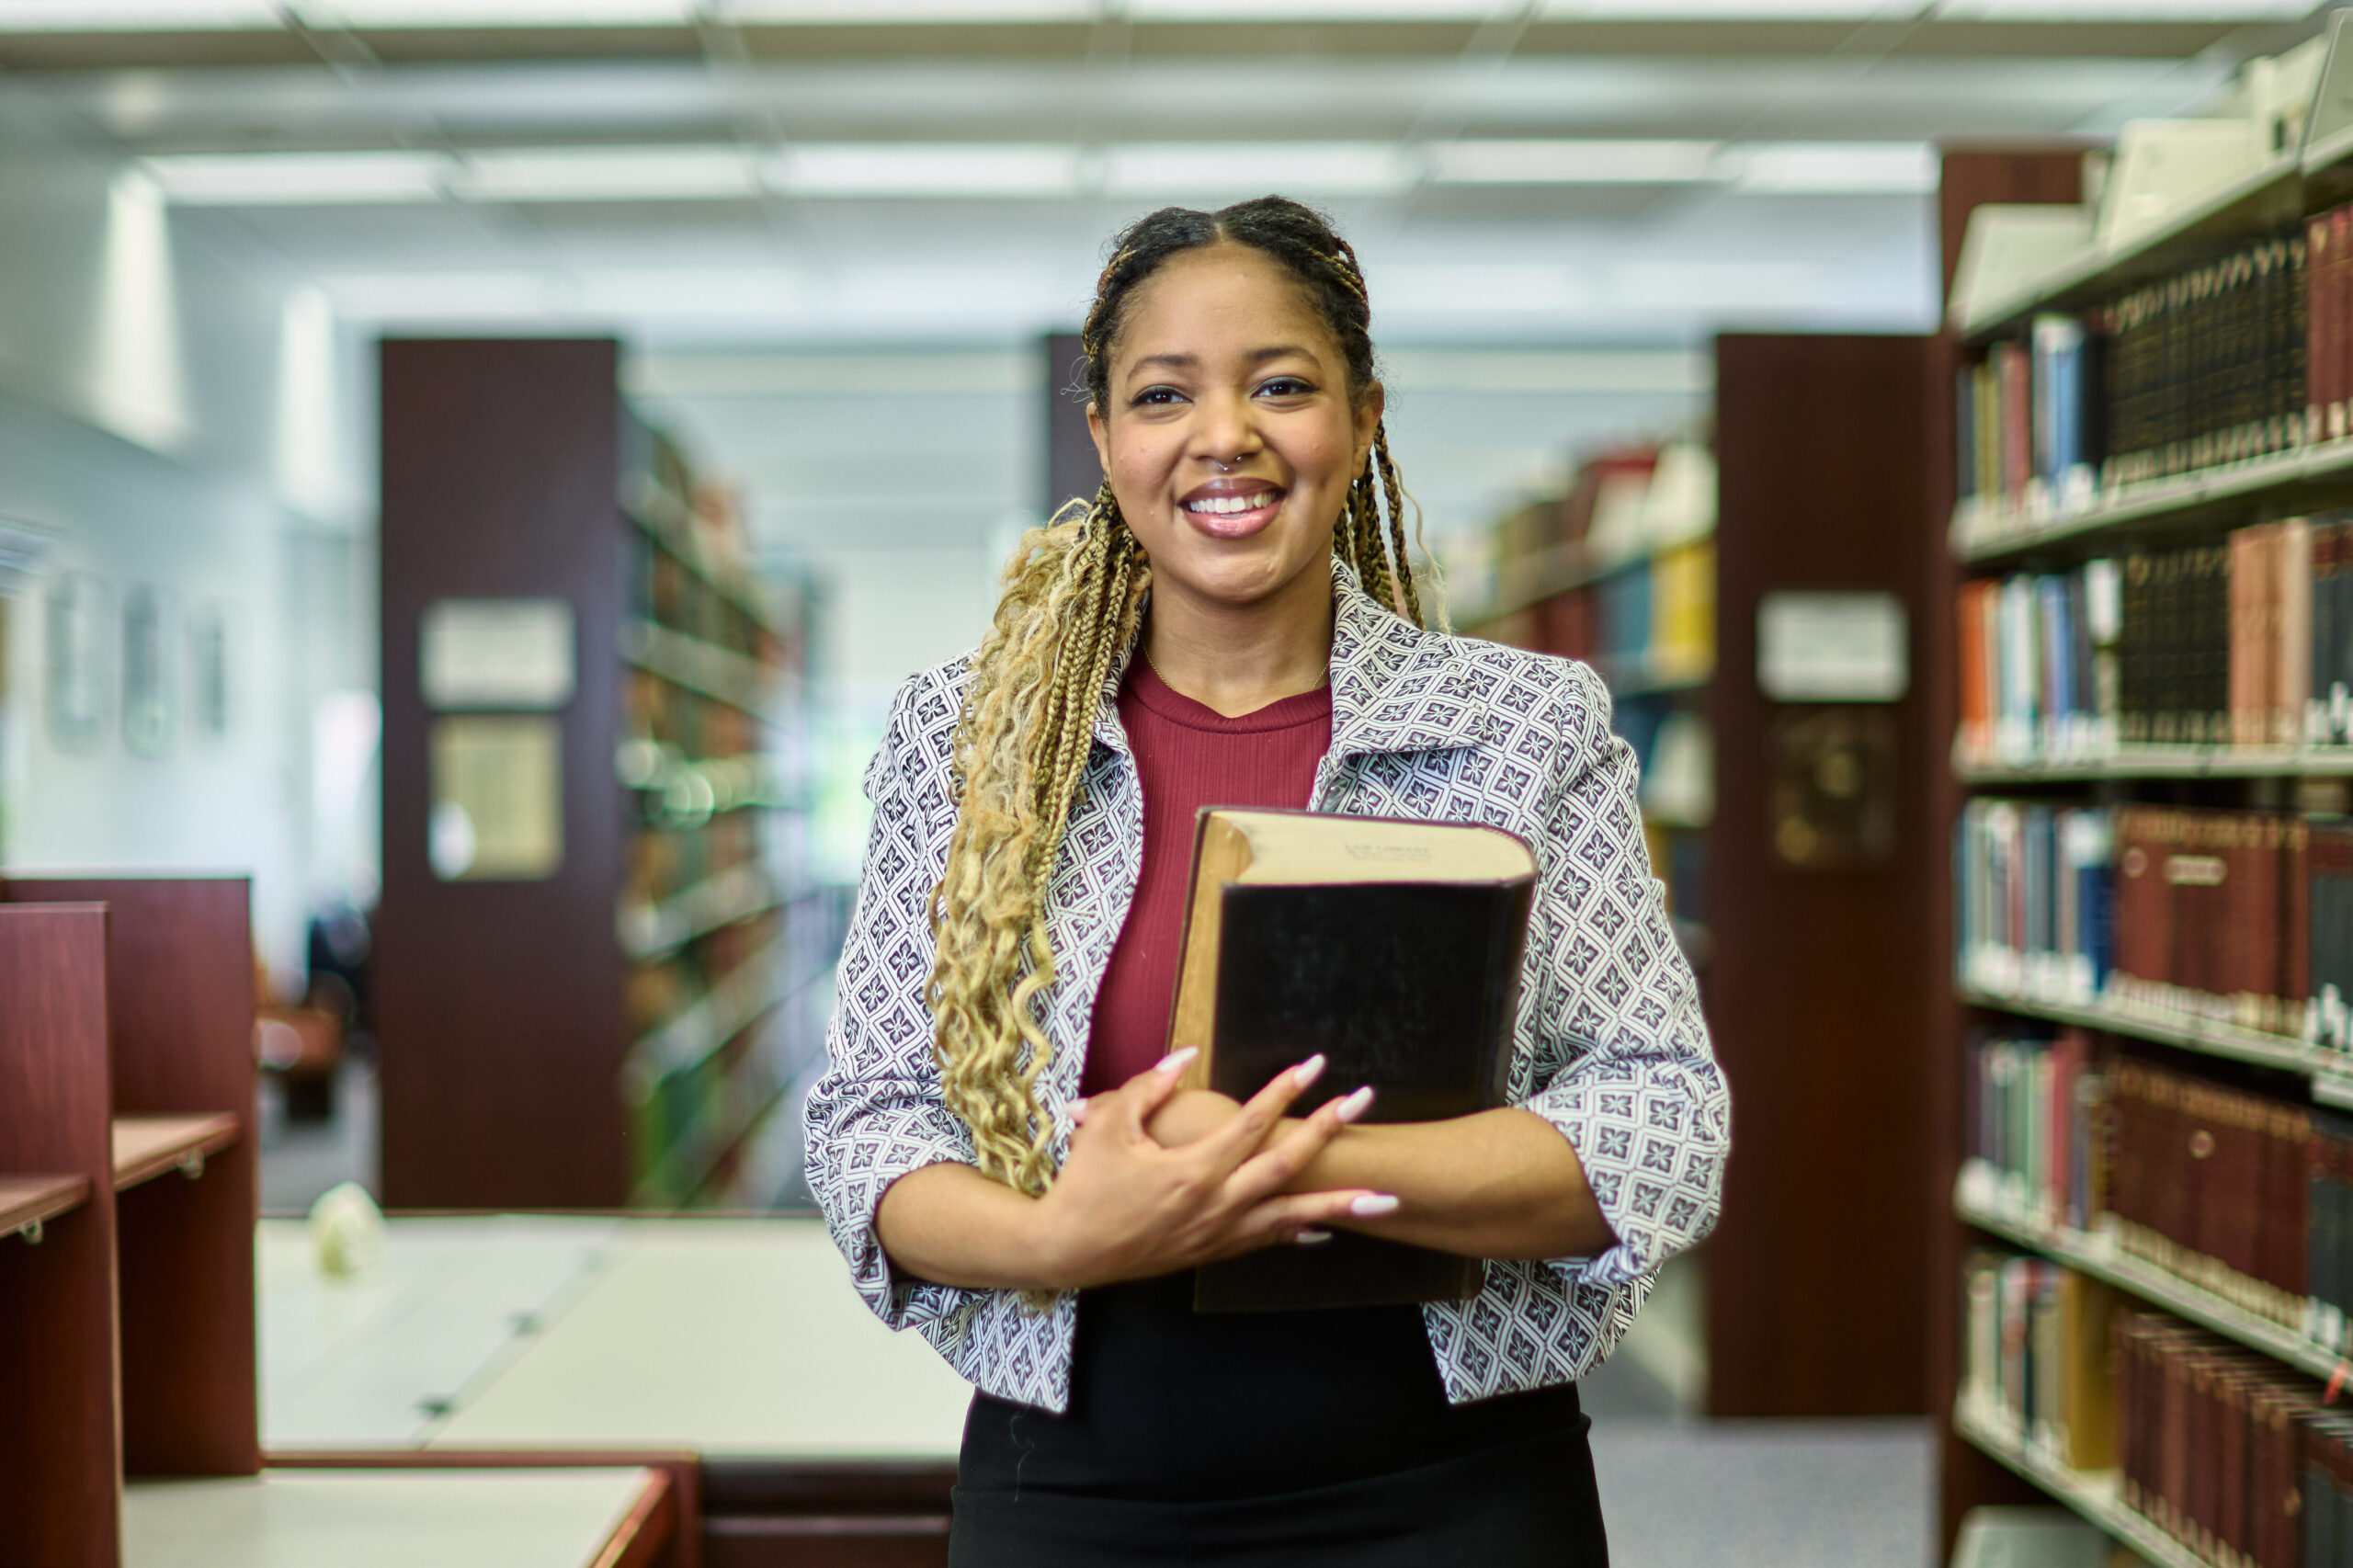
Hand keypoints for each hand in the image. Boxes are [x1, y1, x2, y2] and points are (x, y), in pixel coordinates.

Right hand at [1032, 1048, 1391, 1290]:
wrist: (1069, 1251)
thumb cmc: (1083, 1183)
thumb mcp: (1108, 1125)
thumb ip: (1149, 1086)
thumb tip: (1185, 1056)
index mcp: (1192, 1169)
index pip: (1252, 1123)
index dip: (1285, 1090)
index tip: (1316, 1065)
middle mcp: (1216, 1204)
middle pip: (1288, 1165)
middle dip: (1330, 1133)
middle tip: (1365, 1103)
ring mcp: (1218, 1233)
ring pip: (1292, 1216)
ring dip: (1340, 1206)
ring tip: (1387, 1199)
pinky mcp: (1213, 1251)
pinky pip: (1267, 1239)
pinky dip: (1300, 1230)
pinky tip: (1326, 1228)